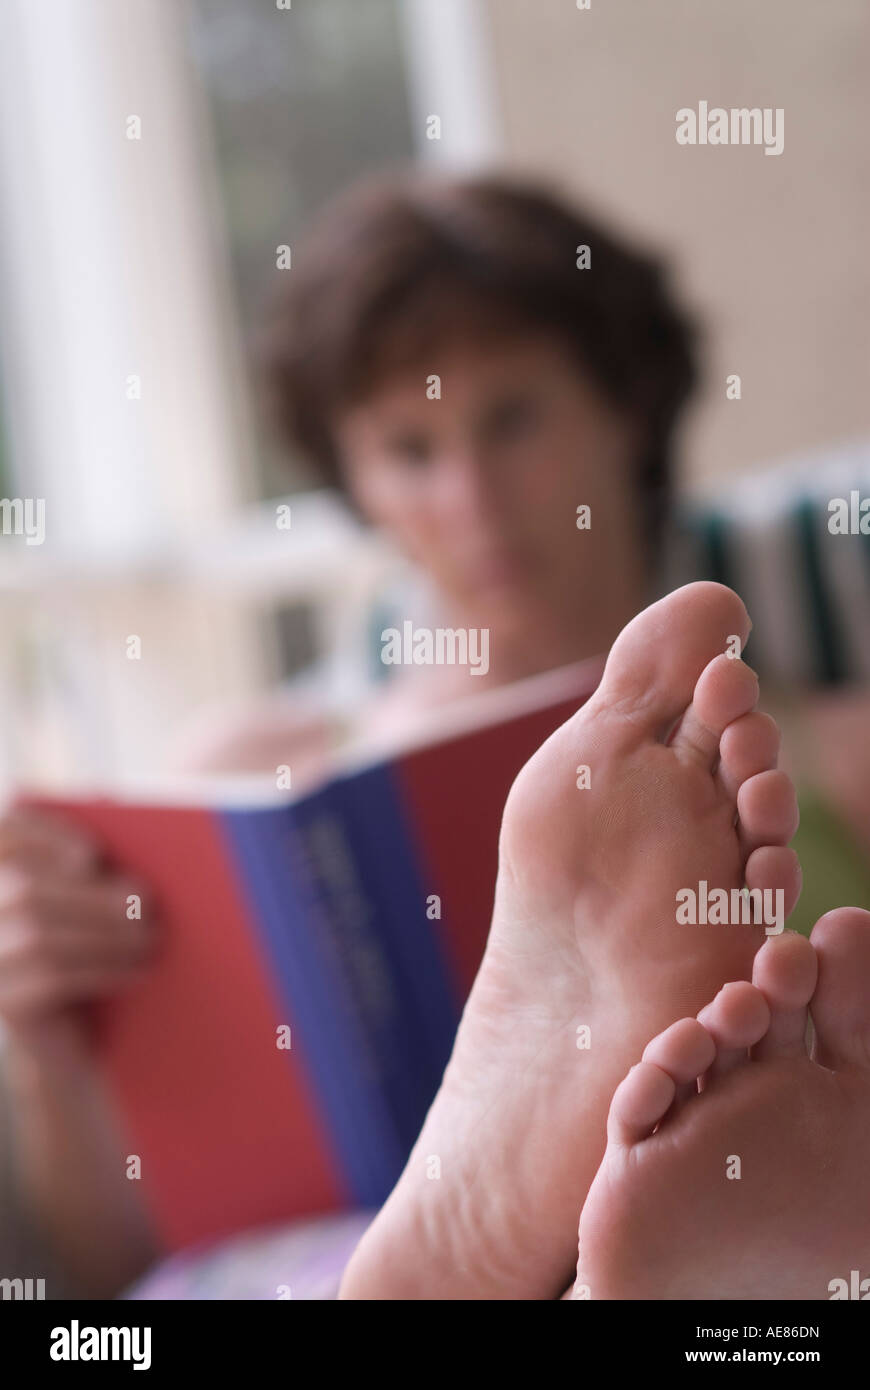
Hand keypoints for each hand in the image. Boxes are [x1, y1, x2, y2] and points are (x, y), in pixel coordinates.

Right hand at [0, 808, 153, 1038]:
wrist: (69, 1032)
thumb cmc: (87, 947)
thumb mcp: (87, 897)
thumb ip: (94, 863)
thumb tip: (122, 832)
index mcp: (0, 868)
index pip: (4, 834)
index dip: (42, 836)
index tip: (90, 856)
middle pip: (23, 891)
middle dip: (91, 894)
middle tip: (146, 902)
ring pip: (38, 937)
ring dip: (106, 934)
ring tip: (150, 938)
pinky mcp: (4, 1004)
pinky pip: (50, 979)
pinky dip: (102, 970)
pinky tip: (137, 970)